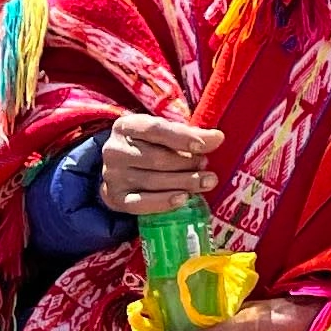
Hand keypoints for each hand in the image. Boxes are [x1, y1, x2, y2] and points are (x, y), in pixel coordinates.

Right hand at [100, 113, 223, 217]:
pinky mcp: (116, 198)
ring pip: (152, 181)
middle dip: (186, 163)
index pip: (155, 129)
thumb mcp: (165, 134)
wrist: (121, 170)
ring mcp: (113, 176)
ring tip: (206, 181)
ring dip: (183, 183)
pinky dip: (164, 202)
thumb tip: (217, 138)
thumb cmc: (150, 146)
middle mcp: (114, 150)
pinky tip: (184, 199)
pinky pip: (141, 203)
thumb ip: (189, 135)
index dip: (181, 138)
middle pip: (155, 158)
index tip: (204, 146)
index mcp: (126, 127)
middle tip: (206, 165)